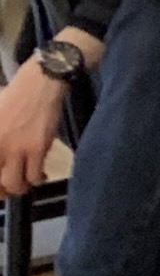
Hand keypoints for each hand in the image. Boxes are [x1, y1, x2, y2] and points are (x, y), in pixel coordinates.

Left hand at [0, 62, 62, 197]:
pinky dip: (37, 179)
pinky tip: (40, 173)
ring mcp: (16, 148)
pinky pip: (35, 175)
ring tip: (23, 182)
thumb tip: (0, 156)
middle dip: (2, 191)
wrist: (38, 85)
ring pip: (15, 184)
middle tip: (6, 189)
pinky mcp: (37, 148)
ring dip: (19, 187)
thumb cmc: (10, 97)